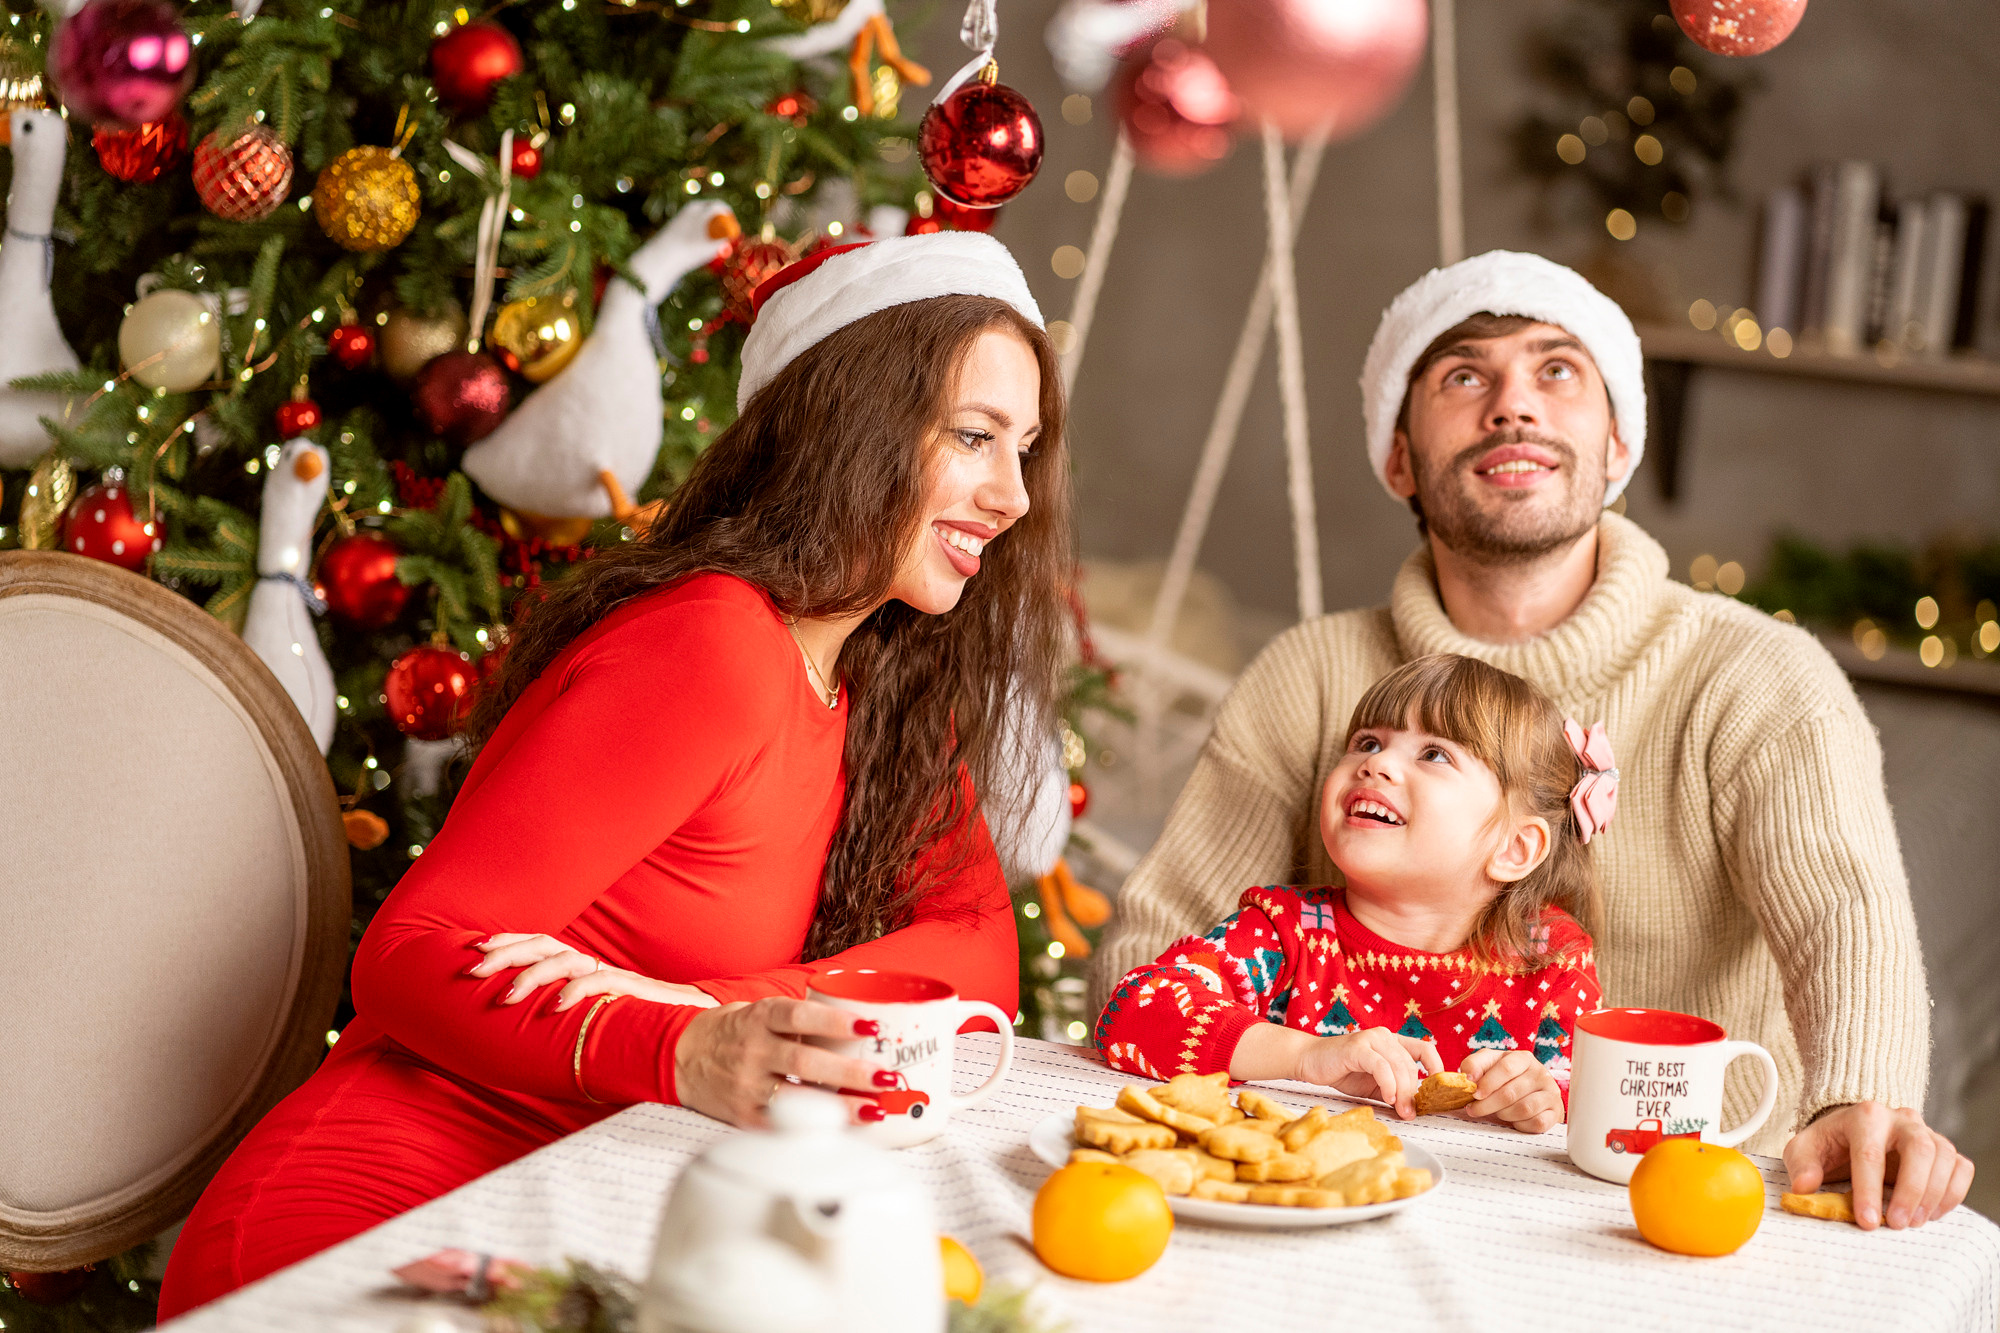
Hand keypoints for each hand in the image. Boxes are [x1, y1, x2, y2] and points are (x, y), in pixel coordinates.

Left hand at [469, 933, 719, 1010]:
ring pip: (565, 960)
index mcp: (580, 968)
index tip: (474, 948)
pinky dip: (574, 991)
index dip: (508, 941)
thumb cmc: (633, 1026)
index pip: (539, 943)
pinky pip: (598, 982)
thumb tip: (520, 1026)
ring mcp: (611, 975)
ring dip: (531, 977)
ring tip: (505, 998)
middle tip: (473, 972)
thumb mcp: (589, 1017)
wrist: (686, 1030)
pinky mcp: (630, 989)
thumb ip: (562, 1014)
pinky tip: (553, 1008)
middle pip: (544, 945)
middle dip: (505, 954)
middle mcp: (593, 965)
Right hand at [674, 997, 891, 1127]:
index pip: (800, 1016)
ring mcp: (746, 1085)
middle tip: (886, 1077)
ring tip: (875, 1110)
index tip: (869, 1026)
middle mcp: (753, 1050)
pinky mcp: (742, 1115)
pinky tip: (841, 1131)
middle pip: (805, 1061)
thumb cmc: (734, 1031)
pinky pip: (781, 1125)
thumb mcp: (761, 1011)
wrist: (682, 1057)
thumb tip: (859, 1024)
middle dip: (850, 1072)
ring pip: (796, 1098)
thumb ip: (801, 1019)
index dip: (835, 1020)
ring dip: (840, 1106)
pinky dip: (812, 1129)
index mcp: (760, 1017)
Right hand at [1291, 1029, 1444, 1119]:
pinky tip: (1387, 1098)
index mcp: (1392, 1042)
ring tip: (1402, 1110)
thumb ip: (1394, 1091)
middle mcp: (1385, 1036)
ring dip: (1403, 1092)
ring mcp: (1371, 1039)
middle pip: (1411, 1065)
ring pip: (1399, 1066)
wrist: (1309, 1061)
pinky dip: (1388, 1084)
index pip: (1425, 1049)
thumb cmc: (1341, 1072)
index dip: (1437, 1068)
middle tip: (1411, 1113)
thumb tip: (1415, 1108)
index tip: (1438, 1090)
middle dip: (1414, 1092)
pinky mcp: (1357, 1047)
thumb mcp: (1374, 1084)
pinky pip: (1381, 1066)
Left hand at [1460, 1050, 1562, 1133]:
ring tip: (1497, 1112)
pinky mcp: (1555, 1112)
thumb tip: (1467, 1076)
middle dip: (1487, 1104)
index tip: (1474, 1094)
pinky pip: (1537, 1123)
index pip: (1506, 1068)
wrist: (1533, 1093)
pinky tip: (1514, 1121)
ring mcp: (1551, 1093)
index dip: (1488, 1083)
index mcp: (1523, 1058)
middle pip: (1511, 1092)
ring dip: (1504, 1114)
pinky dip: (1521, 1125)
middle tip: (1475, 1110)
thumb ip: (1474, 1065)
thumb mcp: (1489, 1064)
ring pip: (1523, 1109)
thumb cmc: (1506, 1078)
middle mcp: (1540, 1073)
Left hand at [1783, 1102, 1973, 1230]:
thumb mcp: (1804, 1150)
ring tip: (1913, 1223)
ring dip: (1933, 1195)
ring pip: (1944, 1157)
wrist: (1851, 1132)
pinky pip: (1961, 1167)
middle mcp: (1900, 1118)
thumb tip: (1804, 1187)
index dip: (1869, 1190)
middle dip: (1911, 1191)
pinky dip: (1953, 1193)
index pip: (1869, 1153)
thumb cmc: (1829, 1144)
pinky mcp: (1942, 1148)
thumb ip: (1801, 1166)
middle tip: (1898, 1224)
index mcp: (1864, 1116)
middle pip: (1919, 1149)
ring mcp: (1925, 1131)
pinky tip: (1932, 1213)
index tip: (1868, 1221)